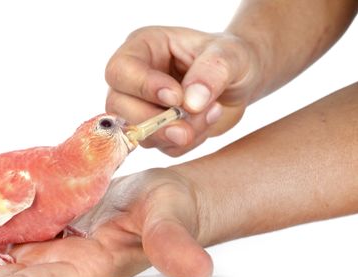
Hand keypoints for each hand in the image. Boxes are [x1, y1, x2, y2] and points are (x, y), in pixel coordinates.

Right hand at [105, 26, 261, 155]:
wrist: (241, 82)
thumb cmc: (232, 58)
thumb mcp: (231, 55)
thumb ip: (212, 72)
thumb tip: (189, 102)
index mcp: (142, 47)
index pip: (120, 70)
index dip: (143, 87)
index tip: (177, 97)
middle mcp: (133, 78)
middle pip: (117, 106)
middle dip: (154, 122)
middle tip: (187, 129)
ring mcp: (139, 106)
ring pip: (135, 132)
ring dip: (175, 133)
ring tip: (211, 114)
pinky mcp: (152, 130)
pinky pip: (159, 146)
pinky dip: (184, 143)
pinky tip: (205, 123)